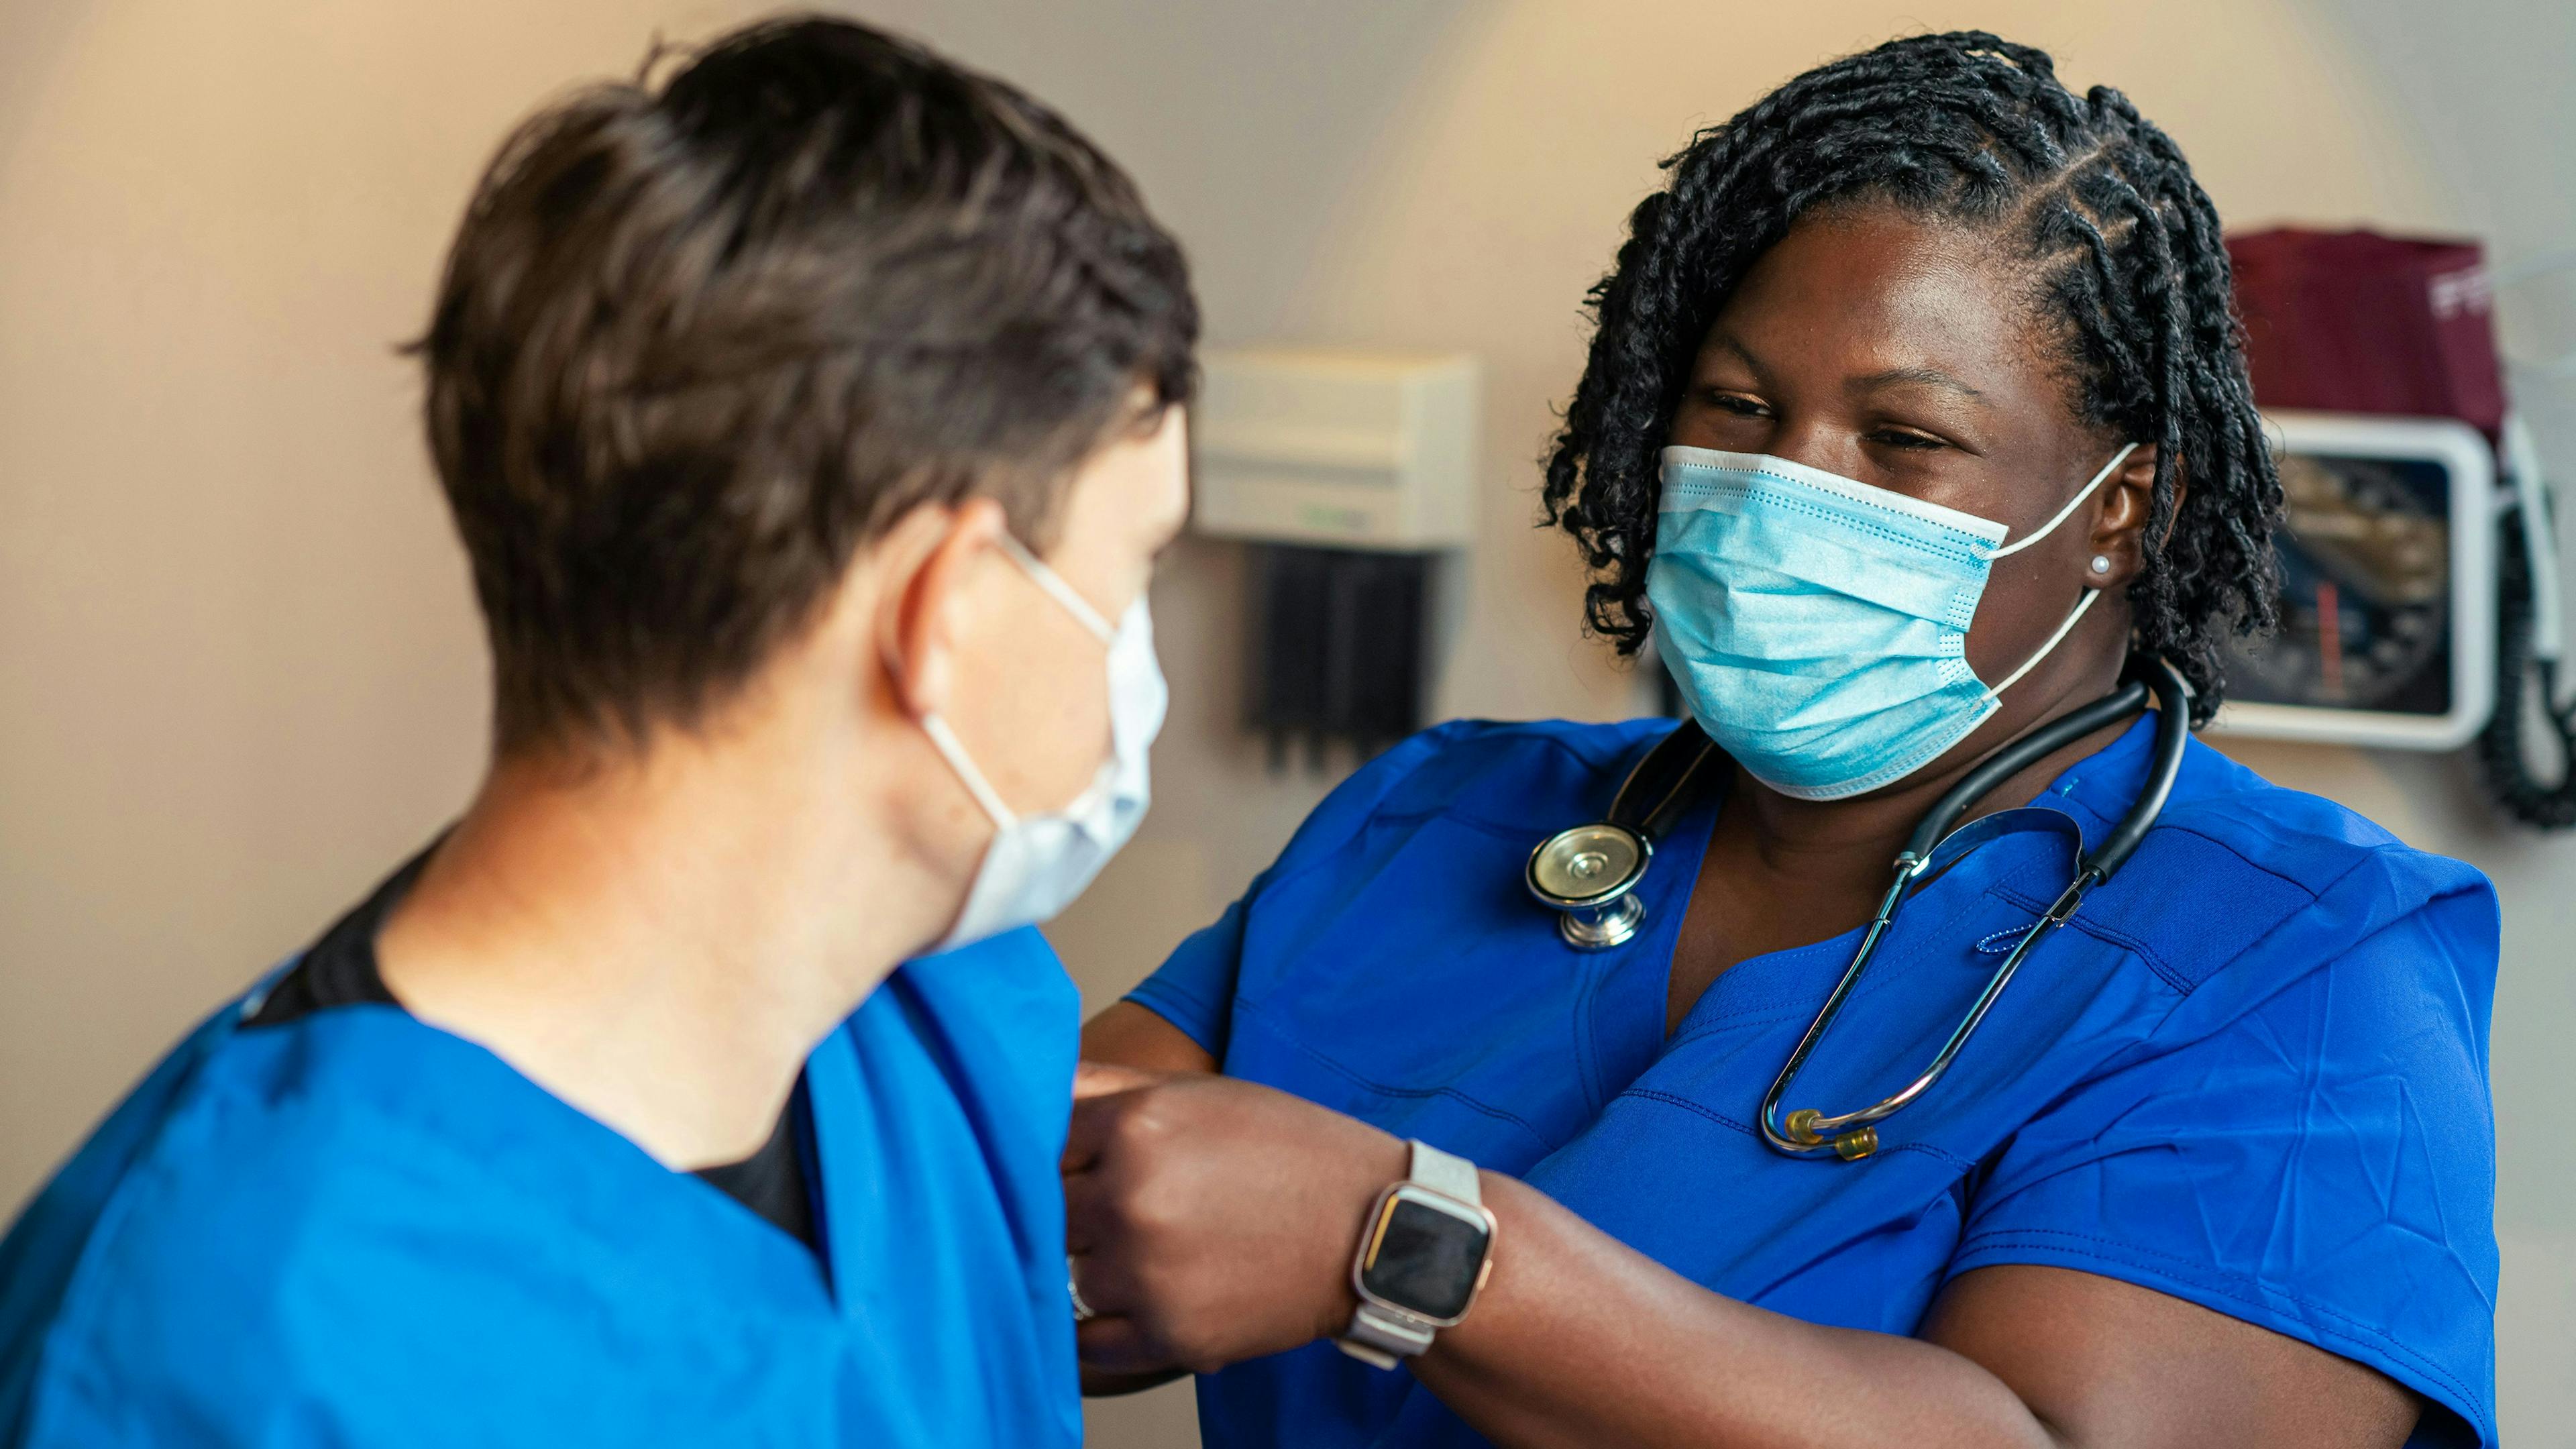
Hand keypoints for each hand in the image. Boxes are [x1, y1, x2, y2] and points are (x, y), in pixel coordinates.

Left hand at [1063, 1062, 1406, 1374]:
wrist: (1375, 1230)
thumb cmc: (1292, 1152)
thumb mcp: (1202, 1094)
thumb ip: (1107, 1084)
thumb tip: (1032, 1080)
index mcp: (1137, 1126)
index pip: (1043, 1143)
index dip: (1067, 1155)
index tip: (1092, 1163)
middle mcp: (1133, 1199)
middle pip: (1050, 1211)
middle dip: (1082, 1209)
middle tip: (1132, 1208)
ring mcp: (1148, 1274)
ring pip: (1074, 1274)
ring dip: (1103, 1266)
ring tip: (1165, 1249)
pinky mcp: (1170, 1335)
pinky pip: (1090, 1342)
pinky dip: (1105, 1326)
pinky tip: (1143, 1299)